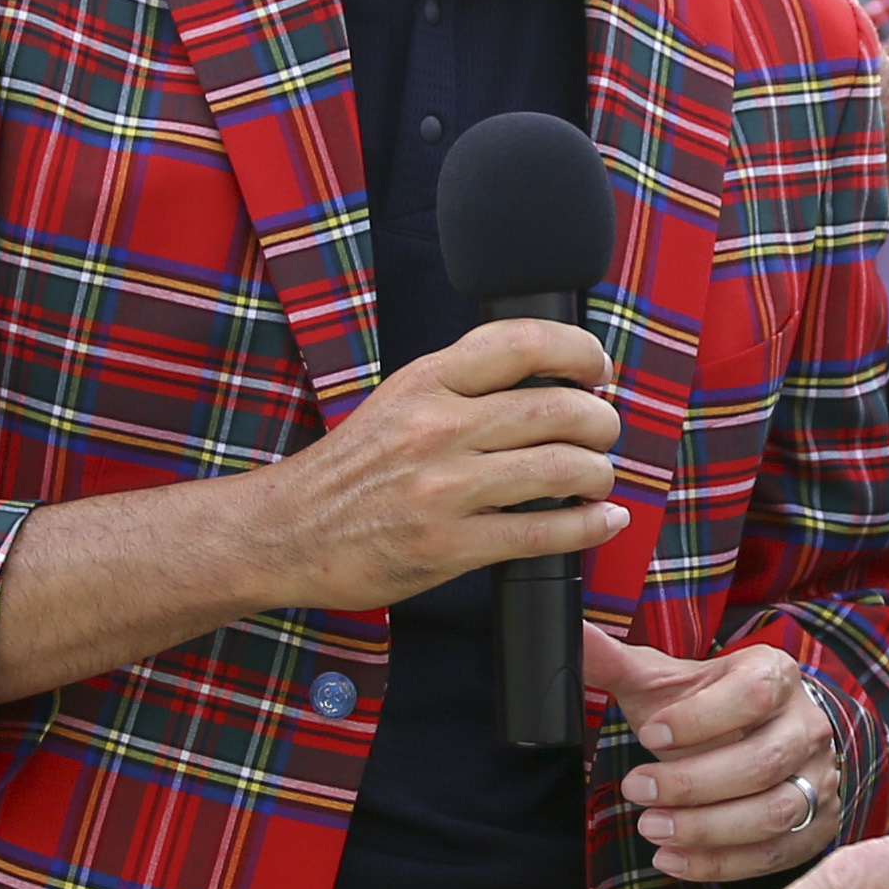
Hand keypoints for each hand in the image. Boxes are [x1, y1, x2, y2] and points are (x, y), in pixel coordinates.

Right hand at [258, 319, 626, 614]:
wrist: (285, 532)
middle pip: (558, 407)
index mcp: (428, 382)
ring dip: (599, 474)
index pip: (523, 342)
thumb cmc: (349, 469)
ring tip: (598, 479)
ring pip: (562, 468)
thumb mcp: (399, 400)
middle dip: (601, 421)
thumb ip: (464, 385)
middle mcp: (439, 427)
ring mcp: (444, 488)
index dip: (579, 350)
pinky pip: (542, 533)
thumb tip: (547, 379)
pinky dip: (588, 527)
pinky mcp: (448, 545)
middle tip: (603, 433)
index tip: (597, 369)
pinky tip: (602, 522)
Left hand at [588, 626, 843, 879]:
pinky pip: (775, 853)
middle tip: (636, 788)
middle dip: (692, 783)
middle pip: (762, 762)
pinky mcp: (819, 824)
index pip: (752, 694)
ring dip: (707, 829)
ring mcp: (820, 777)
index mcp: (776, 675)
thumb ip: (618, 663)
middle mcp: (808, 725)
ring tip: (651, 828)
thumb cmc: (710, 706)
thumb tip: (572, 635)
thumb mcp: (667, 679)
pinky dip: (721, 862)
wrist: (765, 732)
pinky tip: (673, 857)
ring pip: (774, 813)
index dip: (700, 719)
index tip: (648, 736)